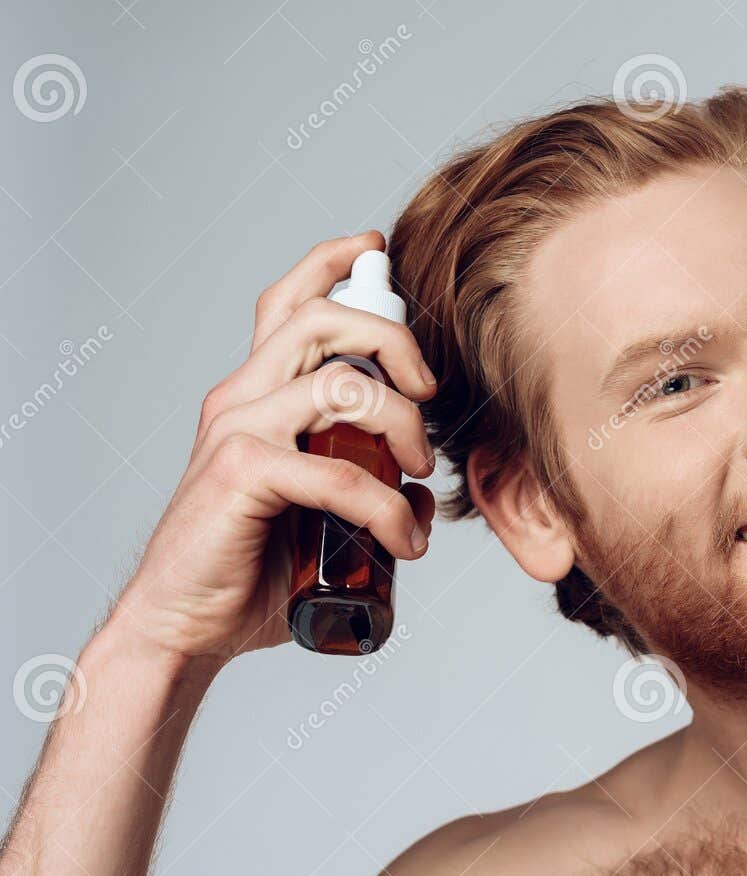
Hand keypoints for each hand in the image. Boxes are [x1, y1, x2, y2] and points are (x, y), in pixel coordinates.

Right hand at [108, 232, 437, 661]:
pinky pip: (341, 473)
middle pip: (324, 320)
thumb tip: (420, 491)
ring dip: (403, 426)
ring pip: (342, 385)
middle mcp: (242, 398)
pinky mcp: (241, 474)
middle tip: (429, 395)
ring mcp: (238, 431)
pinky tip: (404, 541)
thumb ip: (365, 486)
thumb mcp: (318, 516)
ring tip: (419, 474)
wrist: (187, 626)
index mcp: (256, 395)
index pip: (289, 304)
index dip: (332, 263)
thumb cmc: (250, 571)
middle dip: (396, 342)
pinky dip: (388, 508)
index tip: (377, 249)